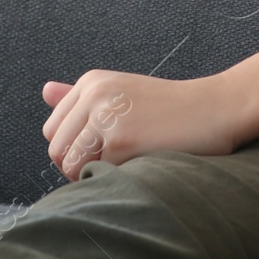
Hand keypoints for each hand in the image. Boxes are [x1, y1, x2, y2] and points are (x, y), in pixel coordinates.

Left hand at [40, 70, 237, 181]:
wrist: (215, 109)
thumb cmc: (170, 108)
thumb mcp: (122, 93)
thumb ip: (81, 97)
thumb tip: (44, 90)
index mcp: (91, 82)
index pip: (52, 131)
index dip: (74, 148)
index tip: (106, 146)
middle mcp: (94, 94)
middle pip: (56, 150)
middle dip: (79, 165)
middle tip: (117, 159)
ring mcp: (106, 116)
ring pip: (70, 165)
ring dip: (94, 173)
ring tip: (127, 160)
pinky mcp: (120, 141)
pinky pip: (97, 175)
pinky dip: (116, 176)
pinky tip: (142, 160)